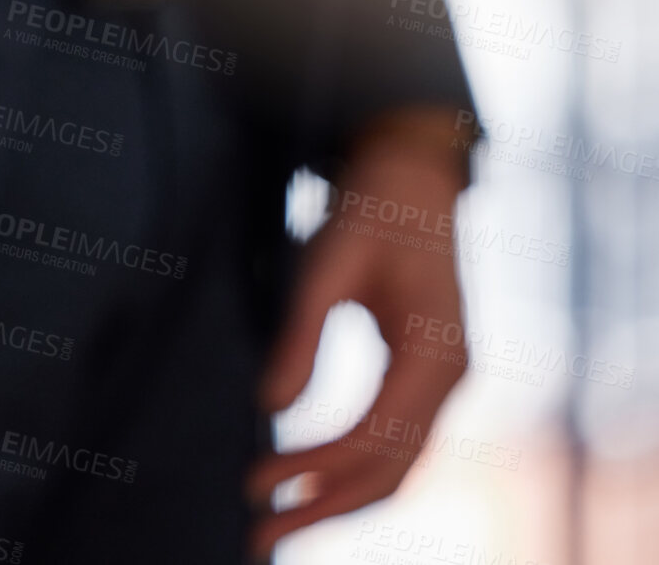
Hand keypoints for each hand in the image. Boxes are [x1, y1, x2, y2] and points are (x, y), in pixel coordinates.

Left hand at [246, 111, 470, 555]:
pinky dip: (352, 471)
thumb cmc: (369, 210)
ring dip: (337, 500)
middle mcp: (449, 381)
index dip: (313, 467)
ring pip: (396, 467)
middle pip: (390, 473)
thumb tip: (269, 408)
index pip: (373, 437)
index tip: (256, 484)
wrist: (412, 176)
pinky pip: (393, 443)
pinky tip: (309, 481)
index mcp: (435, 355)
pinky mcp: (424, 376)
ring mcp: (442, 382)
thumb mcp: (329, 261)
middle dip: (323, 509)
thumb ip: (302, 335)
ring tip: (276, 522)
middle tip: (257, 538)